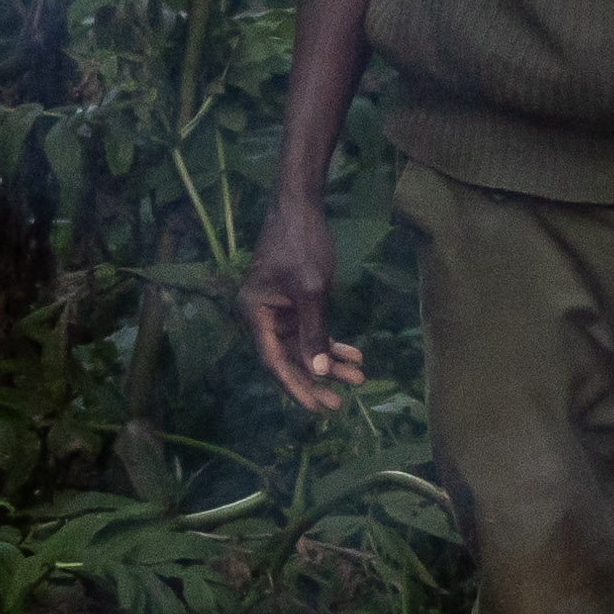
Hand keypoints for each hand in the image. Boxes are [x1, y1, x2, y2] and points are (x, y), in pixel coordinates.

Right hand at [242, 190, 363, 413]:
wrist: (301, 206)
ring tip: (358, 379)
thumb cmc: (301, 244)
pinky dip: (331, 341)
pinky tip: (354, 355)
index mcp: (254, 313)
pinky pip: (312, 329)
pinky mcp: (294, 301)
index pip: (275, 360)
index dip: (296, 386)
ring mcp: (279, 309)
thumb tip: (317, 371)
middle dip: (317, 380)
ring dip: (330, 362)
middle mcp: (262, 315)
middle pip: (289, 358)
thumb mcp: (312, 290)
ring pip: (304, 346)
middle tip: (340, 405)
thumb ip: (314, 331)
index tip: (317, 407)